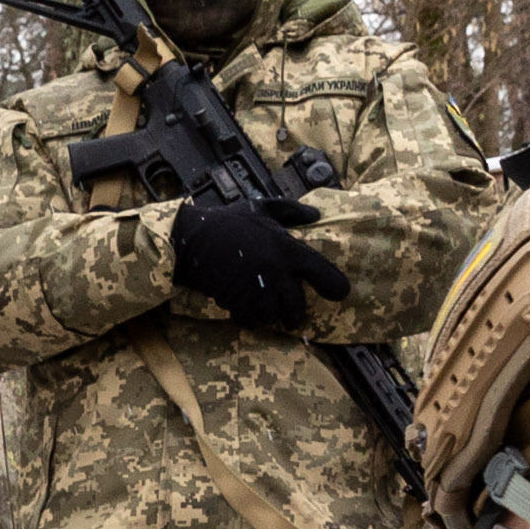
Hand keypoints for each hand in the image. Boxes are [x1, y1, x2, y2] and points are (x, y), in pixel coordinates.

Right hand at [167, 193, 352, 336]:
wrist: (191, 239)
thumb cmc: (227, 222)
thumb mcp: (261, 207)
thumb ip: (291, 211)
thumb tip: (315, 215)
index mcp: (287, 249)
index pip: (324, 273)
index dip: (335, 287)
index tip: (338, 293)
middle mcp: (276, 272)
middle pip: (297, 307)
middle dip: (295, 315)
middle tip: (291, 316)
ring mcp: (256, 289)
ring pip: (273, 317)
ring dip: (269, 316)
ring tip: (264, 309)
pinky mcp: (236, 302)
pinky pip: (250, 321)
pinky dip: (250, 320)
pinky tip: (245, 309)